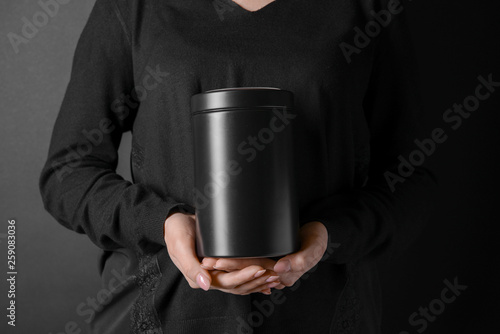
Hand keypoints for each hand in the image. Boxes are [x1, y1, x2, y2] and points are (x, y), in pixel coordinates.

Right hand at [163, 212, 279, 294]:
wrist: (173, 222)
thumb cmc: (175, 232)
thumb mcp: (180, 246)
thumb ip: (191, 266)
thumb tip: (206, 285)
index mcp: (198, 277)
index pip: (226, 282)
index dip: (243, 277)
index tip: (259, 269)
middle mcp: (208, 279)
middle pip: (236, 285)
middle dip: (256, 280)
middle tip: (273, 273)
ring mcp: (214, 274)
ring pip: (239, 284)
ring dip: (257, 282)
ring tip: (274, 277)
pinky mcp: (219, 267)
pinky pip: (237, 276)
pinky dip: (251, 279)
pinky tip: (265, 279)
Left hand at [204, 221, 327, 289]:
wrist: (322, 234)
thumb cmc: (318, 240)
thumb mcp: (313, 248)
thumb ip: (299, 259)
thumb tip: (279, 267)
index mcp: (284, 273)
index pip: (255, 270)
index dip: (236, 267)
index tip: (218, 262)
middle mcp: (276, 274)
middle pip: (247, 271)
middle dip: (225, 267)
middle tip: (206, 261)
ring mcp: (273, 268)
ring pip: (246, 268)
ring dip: (228, 266)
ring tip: (209, 260)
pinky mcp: (271, 260)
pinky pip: (252, 263)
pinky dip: (238, 262)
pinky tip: (225, 260)